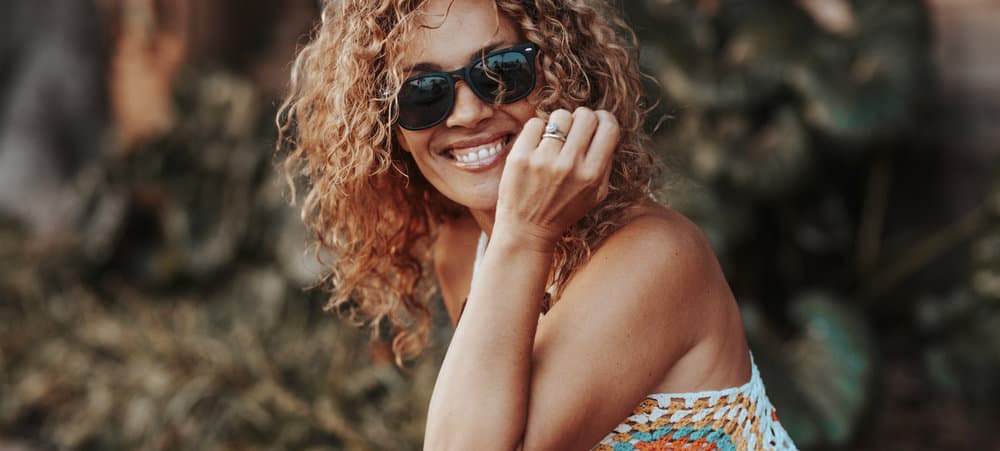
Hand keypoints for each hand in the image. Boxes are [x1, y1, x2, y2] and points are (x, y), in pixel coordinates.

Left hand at [494, 107, 619, 251]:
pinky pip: (535, 123)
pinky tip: (537, 145)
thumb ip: (605, 162)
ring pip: (560, 115)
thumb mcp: (596, 194)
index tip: (597, 124)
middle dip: (582, 118)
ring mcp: (543, 160)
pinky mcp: (520, 157)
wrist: (527, 230)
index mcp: (592, 175)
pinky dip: (537, 130)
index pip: (608, 126)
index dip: (604, 119)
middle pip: (585, 116)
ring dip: (559, 123)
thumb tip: (607, 126)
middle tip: (574, 130)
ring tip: (554, 139)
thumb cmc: (564, 210)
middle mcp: (569, 166)